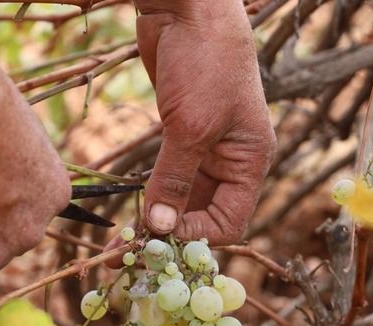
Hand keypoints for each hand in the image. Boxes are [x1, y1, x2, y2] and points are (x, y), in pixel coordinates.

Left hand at [135, 0, 275, 244]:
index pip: (229, 221)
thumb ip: (175, 179)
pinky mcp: (181, 137)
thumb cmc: (204, 62)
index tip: (157, 239)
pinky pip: (168, 178)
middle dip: (170, 234)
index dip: (195, 235)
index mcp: (250, 162)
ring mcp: (205, 149)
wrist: (187, 8)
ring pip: (184, 200)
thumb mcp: (191, 126)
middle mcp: (231, 161)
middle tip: (130, 254)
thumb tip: (159, 227)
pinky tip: (130, 211)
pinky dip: (151, 196)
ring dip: (157, 219)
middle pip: (204, 215)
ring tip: (122, 241)